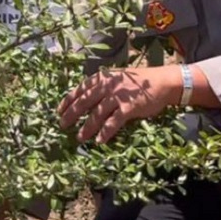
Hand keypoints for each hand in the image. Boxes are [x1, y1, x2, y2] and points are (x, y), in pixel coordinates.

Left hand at [57, 66, 177, 143]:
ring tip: (79, 138)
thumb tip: (85, 100)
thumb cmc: (137, 82)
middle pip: (84, 102)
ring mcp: (117, 97)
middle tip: (63, 125)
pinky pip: (113, 122)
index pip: (79, 89)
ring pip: (96, 114)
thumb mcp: (116, 78)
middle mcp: (106, 86)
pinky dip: (105, 132)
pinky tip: (99, 141)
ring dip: (86, 128)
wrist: (161, 82)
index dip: (68, 101)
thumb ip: (101, 86)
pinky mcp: (128, 108)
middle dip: (71, 115)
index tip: (59, 111)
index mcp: (102, 78)